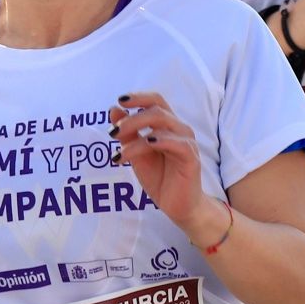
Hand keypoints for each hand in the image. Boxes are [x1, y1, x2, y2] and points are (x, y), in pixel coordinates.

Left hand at [110, 91, 225, 246]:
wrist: (178, 205)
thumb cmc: (159, 177)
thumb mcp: (136, 154)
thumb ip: (127, 134)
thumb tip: (114, 109)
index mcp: (166, 126)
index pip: (156, 101)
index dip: (139, 97)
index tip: (120, 100)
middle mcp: (178, 129)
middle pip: (157, 110)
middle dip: (131, 119)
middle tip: (113, 133)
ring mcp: (186, 143)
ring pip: (163, 123)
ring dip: (138, 131)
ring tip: (120, 148)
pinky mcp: (191, 158)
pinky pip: (177, 143)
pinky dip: (160, 140)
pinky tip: (147, 145)